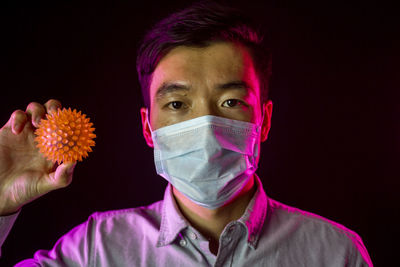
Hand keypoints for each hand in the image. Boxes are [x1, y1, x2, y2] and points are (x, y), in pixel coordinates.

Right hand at [0, 100, 75, 215]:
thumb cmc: (25, 190)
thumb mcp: (47, 184)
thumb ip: (62, 176)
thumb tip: (73, 161)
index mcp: (55, 147)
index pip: (68, 128)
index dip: (72, 122)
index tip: (73, 123)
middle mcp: (43, 137)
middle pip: (53, 112)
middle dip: (56, 108)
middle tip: (55, 115)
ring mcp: (27, 132)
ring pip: (36, 109)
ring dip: (38, 111)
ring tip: (37, 124)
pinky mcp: (11, 130)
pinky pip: (17, 115)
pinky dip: (19, 118)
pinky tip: (17, 131)